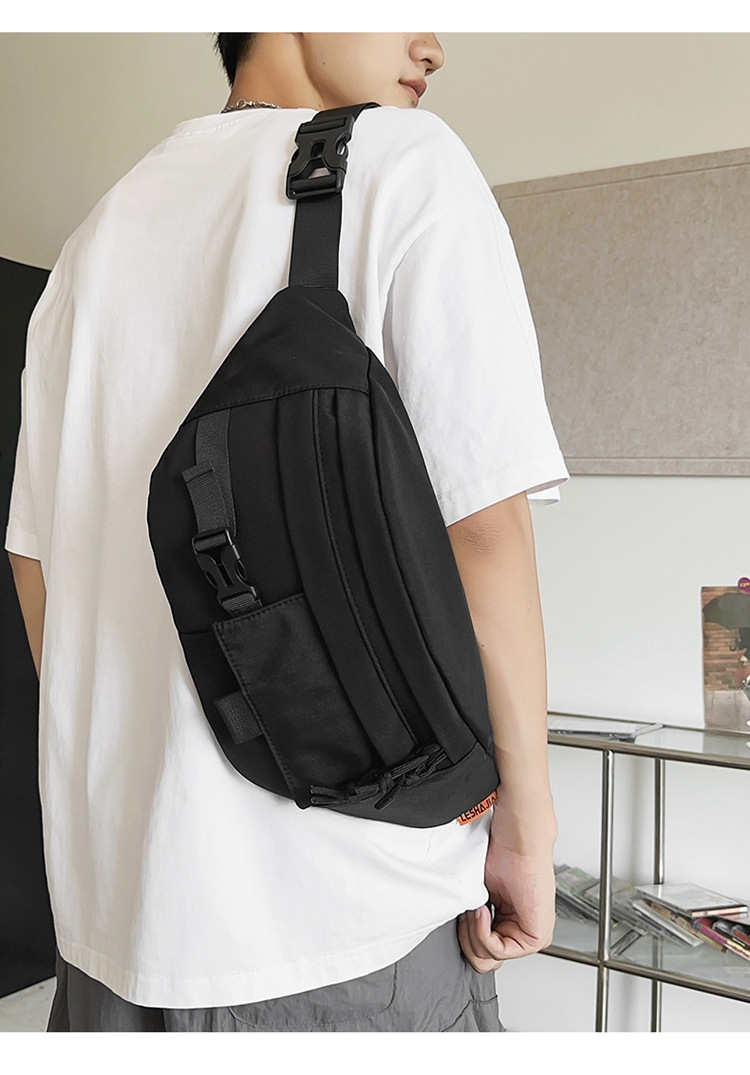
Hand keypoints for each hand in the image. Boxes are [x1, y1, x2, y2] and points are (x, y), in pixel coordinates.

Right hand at [457, 821, 556, 972]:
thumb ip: (473, 923)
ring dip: (474, 932)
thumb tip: (459, 940)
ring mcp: (530, 938)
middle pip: (483, 962)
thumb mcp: (479, 898)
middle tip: (469, 912)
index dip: (465, 935)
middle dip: (467, 939)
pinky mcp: (536, 938)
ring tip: (477, 907)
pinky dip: (483, 932)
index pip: (480, 953)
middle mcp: (520, 933)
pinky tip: (483, 909)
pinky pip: (499, 951)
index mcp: (508, 925)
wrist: (516, 843)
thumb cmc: (500, 858)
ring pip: (488, 959)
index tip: (464, 912)